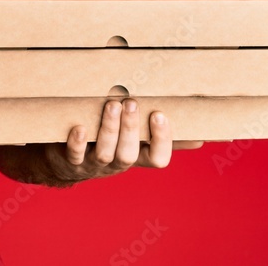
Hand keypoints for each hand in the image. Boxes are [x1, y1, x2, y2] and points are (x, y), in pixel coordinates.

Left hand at [41, 99, 202, 184]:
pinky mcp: (70, 160)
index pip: (157, 158)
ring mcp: (93, 164)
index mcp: (136, 156)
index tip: (159, 114)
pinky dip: (77, 142)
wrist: (65, 161)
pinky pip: (74, 154)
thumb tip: (201, 135)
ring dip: (108, 129)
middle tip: (130, 102)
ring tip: (110, 105)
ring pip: (105, 153)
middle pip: (129, 154)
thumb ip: (163, 137)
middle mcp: (117, 163)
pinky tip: (79, 128)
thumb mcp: (136, 142)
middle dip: (131, 129)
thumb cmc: (107, 144)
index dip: (161, 140)